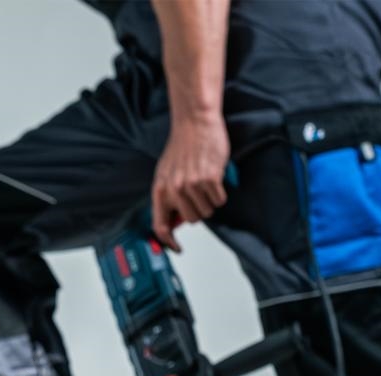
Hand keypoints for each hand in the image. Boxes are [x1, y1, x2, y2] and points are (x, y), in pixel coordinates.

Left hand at [150, 114, 229, 250]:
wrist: (195, 123)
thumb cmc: (181, 147)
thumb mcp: (165, 175)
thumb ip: (167, 197)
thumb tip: (172, 221)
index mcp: (160, 191)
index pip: (160, 226)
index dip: (169, 241)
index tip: (177, 247)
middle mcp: (174, 190)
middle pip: (192, 220)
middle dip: (198, 210)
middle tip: (199, 194)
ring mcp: (192, 186)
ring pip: (207, 211)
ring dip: (210, 200)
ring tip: (205, 183)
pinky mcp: (210, 179)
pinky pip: (219, 200)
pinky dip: (220, 192)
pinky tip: (214, 177)